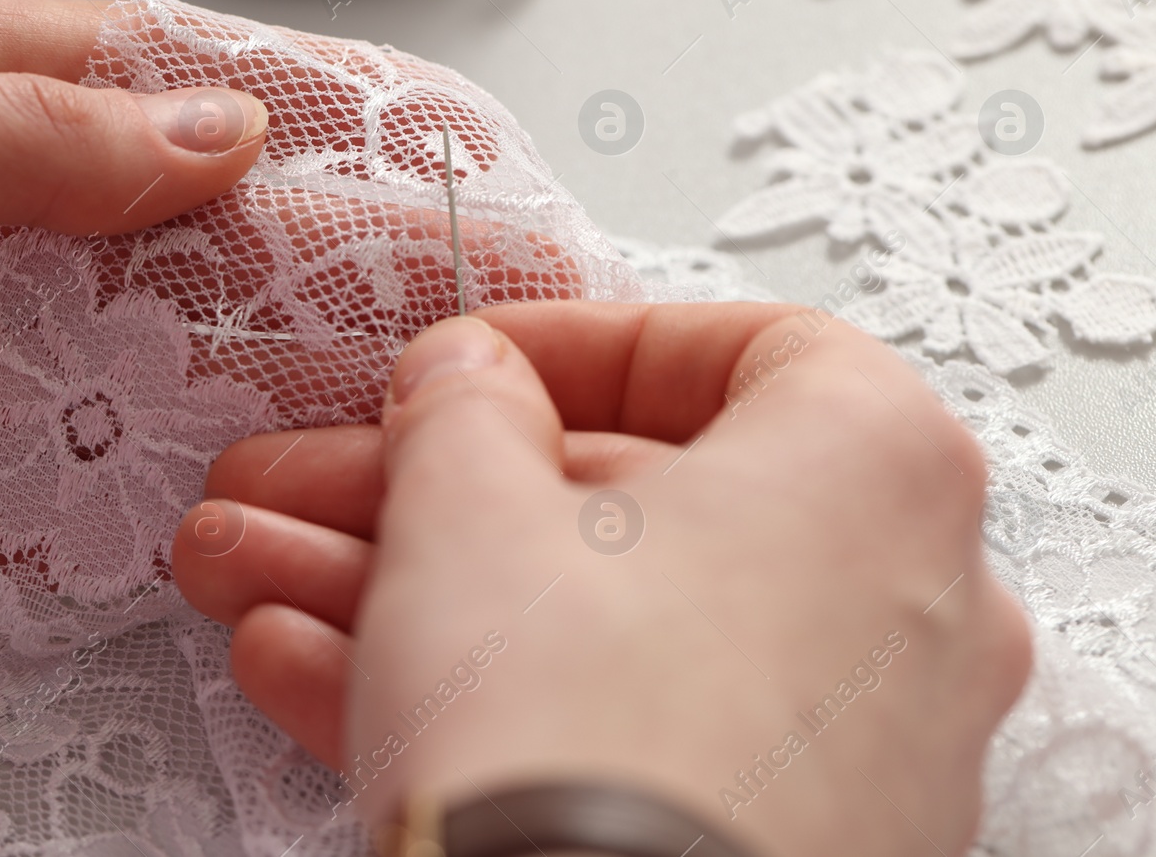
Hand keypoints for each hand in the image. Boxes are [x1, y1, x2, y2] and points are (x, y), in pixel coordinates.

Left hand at [0, 0, 267, 607]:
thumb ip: (17, 136)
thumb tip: (204, 132)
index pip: (73, 72)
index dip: (201, 92)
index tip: (315, 119)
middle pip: (94, 230)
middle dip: (208, 252)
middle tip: (327, 270)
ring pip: (72, 365)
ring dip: (163, 379)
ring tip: (280, 381)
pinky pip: (12, 498)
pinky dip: (84, 504)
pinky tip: (162, 491)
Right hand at [175, 302, 1031, 856]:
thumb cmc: (578, 747)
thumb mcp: (468, 512)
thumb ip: (462, 410)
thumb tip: (465, 381)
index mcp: (867, 465)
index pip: (724, 348)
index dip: (561, 349)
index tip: (452, 369)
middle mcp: (892, 603)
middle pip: (622, 503)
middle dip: (423, 492)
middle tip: (303, 489)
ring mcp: (843, 743)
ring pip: (596, 623)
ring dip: (412, 591)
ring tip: (263, 580)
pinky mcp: (773, 842)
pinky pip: (615, 729)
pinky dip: (479, 693)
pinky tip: (316, 674)